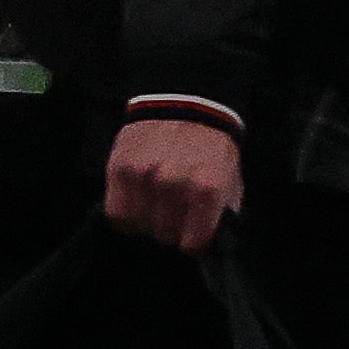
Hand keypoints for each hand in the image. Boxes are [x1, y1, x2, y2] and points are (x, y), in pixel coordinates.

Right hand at [101, 116, 239, 253]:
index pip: (193, 243)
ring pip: (139, 226)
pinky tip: (137, 202)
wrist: (186, 105)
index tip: (192, 235)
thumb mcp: (231, 178)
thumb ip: (224, 213)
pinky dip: (126, 214)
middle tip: (175, 213)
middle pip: (164, 235)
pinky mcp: (119, 170)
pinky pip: (116, 214)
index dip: (192, 243)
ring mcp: (144, 177)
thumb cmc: (212, 146)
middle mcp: (175, 184)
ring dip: (147, 221)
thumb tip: (214, 242)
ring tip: (156, 204)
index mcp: (208, 189)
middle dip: (171, 229)